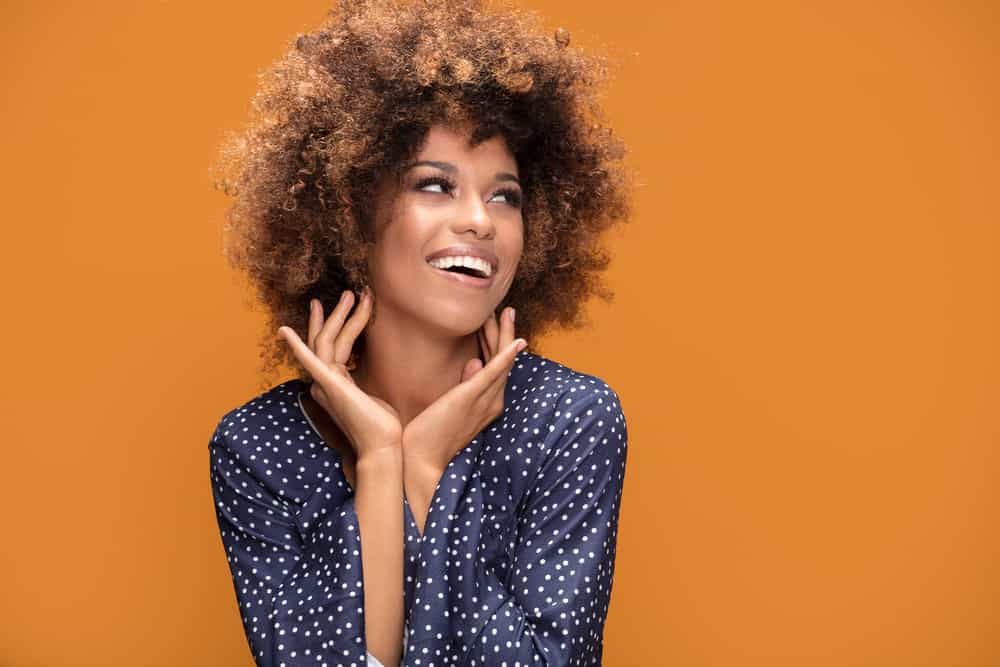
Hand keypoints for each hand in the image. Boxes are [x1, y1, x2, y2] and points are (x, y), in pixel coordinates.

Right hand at [277, 288, 401, 457]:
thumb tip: (373, 370)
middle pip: (325, 340)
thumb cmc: (382, 426)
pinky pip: (310, 361)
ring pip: (326, 342)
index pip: (332, 347)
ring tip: (352, 294)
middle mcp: (324, 382)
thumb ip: (365, 380)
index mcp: (334, 383)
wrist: (382, 447)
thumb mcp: (374, 394)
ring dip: (337, 316)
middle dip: (336, 314)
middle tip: (348, 291)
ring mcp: (325, 384)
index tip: (346, 305)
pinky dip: (297, 346)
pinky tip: (285, 331)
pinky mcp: (330, 386)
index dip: (338, 324)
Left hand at [402, 306, 525, 474]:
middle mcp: (491, 402)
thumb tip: (474, 361)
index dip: (495, 342)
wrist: (421, 461)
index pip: (495, 366)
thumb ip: (465, 383)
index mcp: (486, 403)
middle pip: (503, 361)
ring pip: (501, 361)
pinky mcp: (471, 398)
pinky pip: (494, 373)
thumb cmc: (429, 436)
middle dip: (503, 333)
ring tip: (507, 311)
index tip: (492, 321)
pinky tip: (517, 341)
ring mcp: (484, 400)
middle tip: (506, 309)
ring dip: (505, 334)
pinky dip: (506, 356)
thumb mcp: (450, 404)